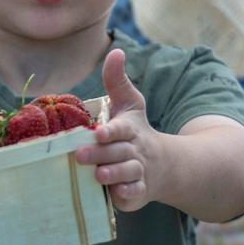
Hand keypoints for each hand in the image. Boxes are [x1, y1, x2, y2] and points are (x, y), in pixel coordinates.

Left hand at [74, 49, 161, 211]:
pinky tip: (116, 193)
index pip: (121, 129)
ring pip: (127, 173)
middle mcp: (135, 150)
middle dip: (100, 154)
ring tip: (98, 175)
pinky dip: (127, 194)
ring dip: (113, 174)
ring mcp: (138, 172)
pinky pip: (134, 193)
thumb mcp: (130, 105)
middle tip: (79, 155)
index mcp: (130, 129)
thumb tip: (115, 50)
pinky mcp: (138, 192)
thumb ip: (117, 80)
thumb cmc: (137, 131)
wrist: (164, 165)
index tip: (99, 132)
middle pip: (119, 152)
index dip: (111, 132)